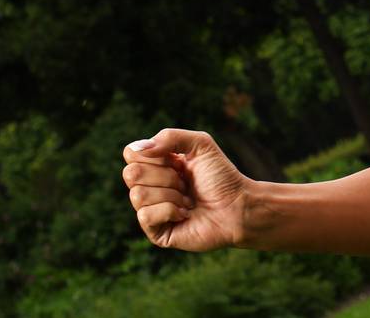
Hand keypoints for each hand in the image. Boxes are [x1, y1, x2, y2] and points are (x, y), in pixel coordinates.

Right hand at [122, 128, 251, 251]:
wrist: (238, 206)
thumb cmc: (221, 176)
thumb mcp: (201, 144)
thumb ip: (170, 137)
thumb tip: (138, 148)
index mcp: (157, 164)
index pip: (131, 153)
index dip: (154, 155)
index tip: (178, 161)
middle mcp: (150, 186)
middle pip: (131, 174)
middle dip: (165, 176)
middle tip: (185, 183)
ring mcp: (151, 210)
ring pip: (138, 195)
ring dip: (171, 195)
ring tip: (188, 199)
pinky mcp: (155, 232)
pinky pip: (145, 216)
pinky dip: (170, 211)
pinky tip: (185, 214)